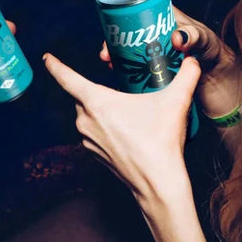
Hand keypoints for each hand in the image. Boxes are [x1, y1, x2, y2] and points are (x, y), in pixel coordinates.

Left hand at [44, 53, 199, 199]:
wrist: (157, 184)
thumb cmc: (160, 141)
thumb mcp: (174, 103)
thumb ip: (186, 77)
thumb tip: (194, 60)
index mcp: (96, 102)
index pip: (67, 78)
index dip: (55, 66)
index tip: (47, 57)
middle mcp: (84, 119)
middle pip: (84, 96)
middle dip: (98, 91)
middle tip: (119, 91)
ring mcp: (86, 138)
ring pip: (89, 114)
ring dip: (102, 110)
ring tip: (127, 113)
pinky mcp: (92, 152)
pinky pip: (93, 131)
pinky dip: (104, 127)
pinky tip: (124, 130)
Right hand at [85, 0, 239, 116]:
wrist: (217, 78)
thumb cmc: (213, 51)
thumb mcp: (204, 40)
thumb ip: (193, 36)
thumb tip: (176, 38)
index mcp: (159, 9)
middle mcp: (149, 23)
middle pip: (119, 18)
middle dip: (106, 29)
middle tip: (103, 48)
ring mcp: (146, 41)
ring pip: (119, 38)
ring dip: (109, 49)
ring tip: (108, 61)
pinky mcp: (146, 59)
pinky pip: (125, 57)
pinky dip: (117, 63)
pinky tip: (115, 70)